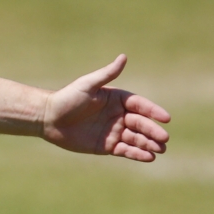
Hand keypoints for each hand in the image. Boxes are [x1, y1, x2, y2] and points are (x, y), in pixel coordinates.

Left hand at [42, 55, 170, 160]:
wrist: (48, 118)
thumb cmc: (67, 98)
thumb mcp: (88, 85)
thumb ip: (107, 74)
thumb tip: (124, 57)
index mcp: (116, 99)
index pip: (139, 105)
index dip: (153, 111)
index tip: (165, 118)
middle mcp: (118, 115)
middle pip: (140, 123)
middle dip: (153, 131)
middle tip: (164, 138)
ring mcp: (113, 131)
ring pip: (136, 138)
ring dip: (149, 143)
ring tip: (161, 149)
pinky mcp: (107, 146)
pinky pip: (126, 150)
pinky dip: (137, 154)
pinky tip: (148, 157)